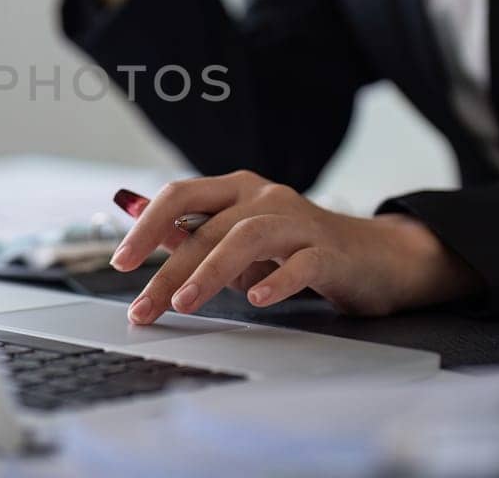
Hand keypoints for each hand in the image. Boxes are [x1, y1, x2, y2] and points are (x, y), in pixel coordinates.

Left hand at [110, 171, 482, 322]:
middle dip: (169, 270)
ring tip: (185, 303)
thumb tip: (144, 230)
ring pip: (247, 237)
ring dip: (211, 271)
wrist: (376, 259)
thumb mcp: (238, 244)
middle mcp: (265, 197)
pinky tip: (257, 300)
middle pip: (208, 227)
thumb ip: (195, 235)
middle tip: (144, 307)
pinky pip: (302, 263)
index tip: (122, 262)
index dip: (146, 225)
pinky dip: (277, 280)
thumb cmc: (299, 251)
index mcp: (237, 190)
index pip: (180, 195)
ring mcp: (300, 221)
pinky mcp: (330, 251)